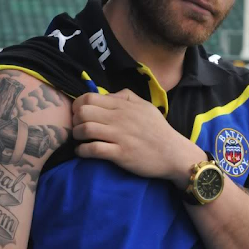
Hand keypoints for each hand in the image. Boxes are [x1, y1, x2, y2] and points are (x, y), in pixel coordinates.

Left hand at [72, 89, 203, 184]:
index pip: (89, 97)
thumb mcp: (146, 106)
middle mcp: (119, 118)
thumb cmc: (158, 130)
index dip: (78, 105)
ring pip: (86, 129)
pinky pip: (94, 150)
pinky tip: (82, 152)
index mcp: (124, 106)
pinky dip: (82, 151)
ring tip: (79, 139)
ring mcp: (119, 136)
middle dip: (75, 119)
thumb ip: (126, 96)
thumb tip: (108, 94)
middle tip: (77, 127)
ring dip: (77, 135)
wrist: (174, 153)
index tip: (78, 113)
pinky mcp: (120, 154)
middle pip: (83, 112)